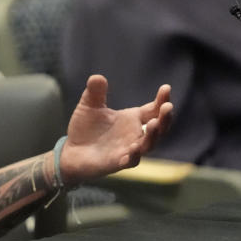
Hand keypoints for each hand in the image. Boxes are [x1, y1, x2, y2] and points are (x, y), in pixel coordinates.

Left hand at [57, 75, 171, 184]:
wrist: (71, 151)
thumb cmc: (85, 128)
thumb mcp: (89, 106)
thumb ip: (95, 92)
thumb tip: (97, 77)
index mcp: (133, 119)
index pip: (154, 109)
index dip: (162, 100)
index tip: (166, 88)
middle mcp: (135, 135)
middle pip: (159, 128)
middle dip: (165, 118)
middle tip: (168, 106)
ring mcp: (129, 150)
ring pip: (148, 145)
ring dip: (153, 135)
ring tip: (154, 123)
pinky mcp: (118, 163)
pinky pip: (131, 161)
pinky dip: (134, 155)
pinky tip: (134, 148)